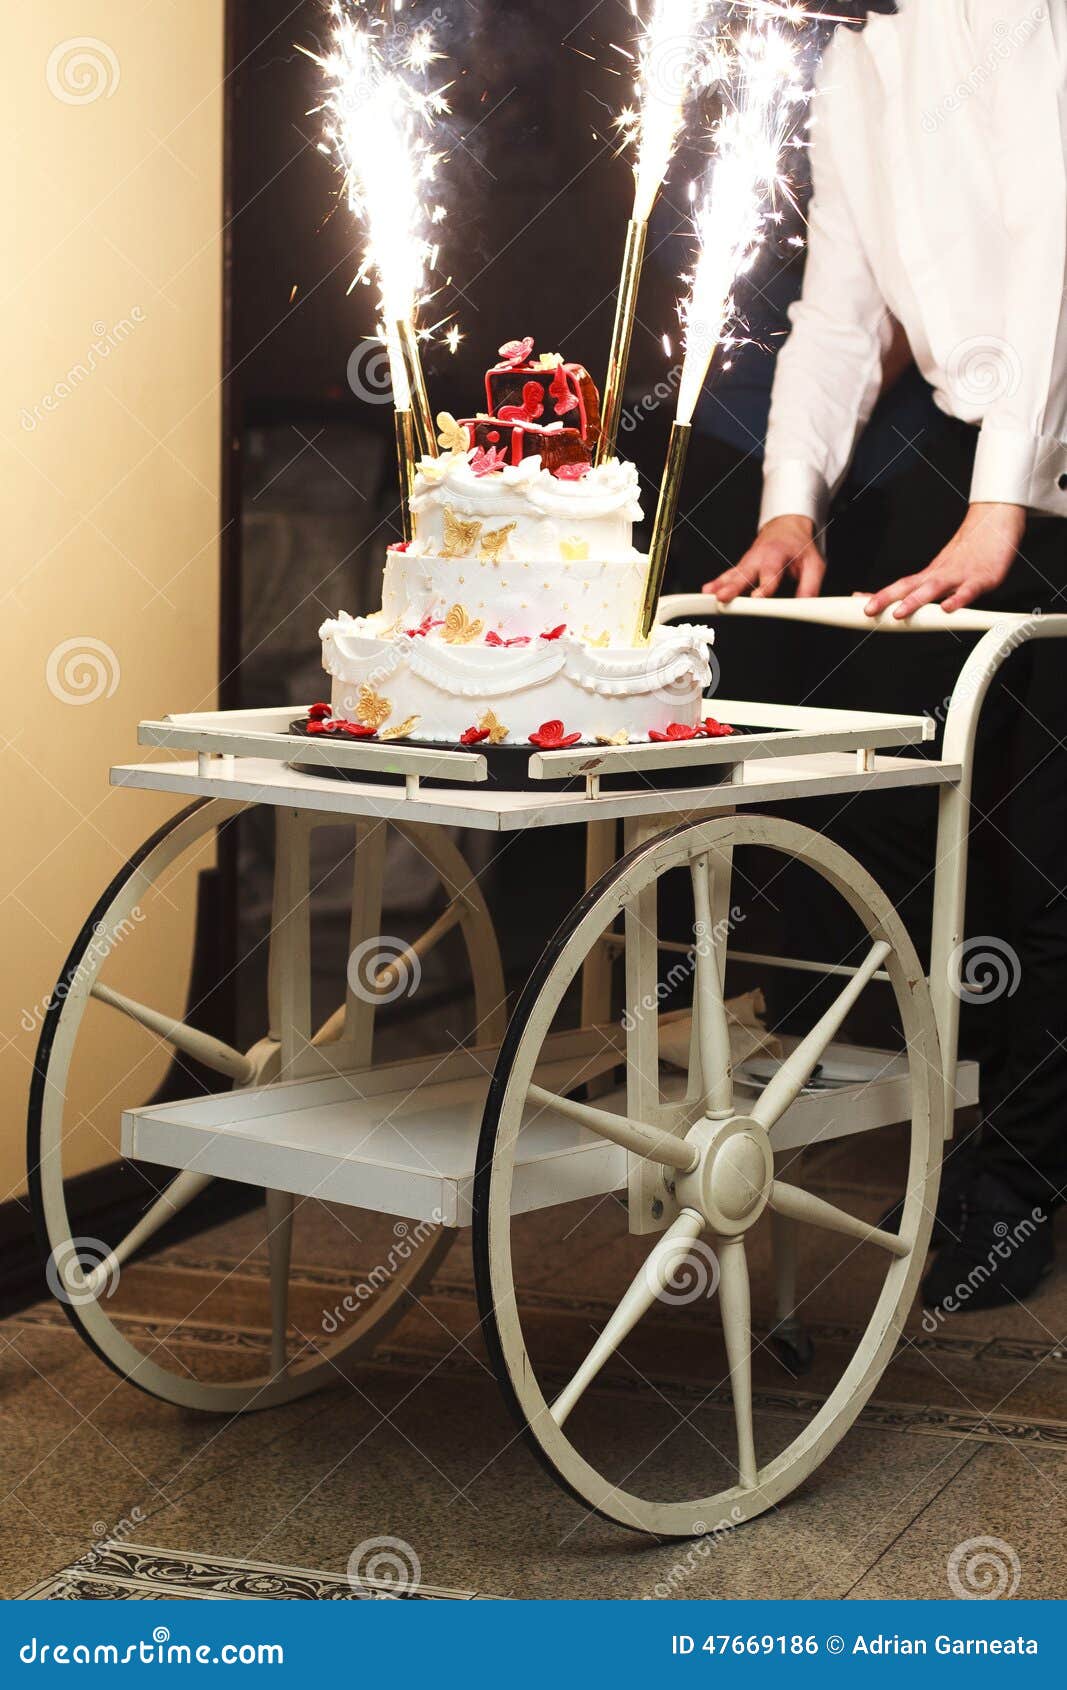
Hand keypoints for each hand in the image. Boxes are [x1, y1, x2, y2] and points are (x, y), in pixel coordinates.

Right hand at [703, 514, 825, 603]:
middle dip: (733, 586)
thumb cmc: (799, 546)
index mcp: (778, 554)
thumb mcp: (814, 563)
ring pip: (733, 574)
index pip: (771, 573)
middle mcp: (760, 557)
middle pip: (745, 574)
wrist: (786, 527)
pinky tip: (708, 590)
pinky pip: (729, 575)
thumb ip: (810, 585)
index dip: (764, 586)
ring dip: (721, 585)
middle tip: (723, 597)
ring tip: (711, 596)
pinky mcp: (742, 566)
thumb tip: (805, 605)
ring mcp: (749, 561)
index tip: (757, 598)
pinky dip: (717, 582)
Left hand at [863, 503, 1026, 618]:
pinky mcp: (981, 578)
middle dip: (886, 599)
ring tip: (900, 612)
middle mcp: (940, 575)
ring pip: (933, 589)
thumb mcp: (945, 570)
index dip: (879, 595)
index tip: (857, 601)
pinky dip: (957, 599)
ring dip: (915, 601)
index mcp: (931, 575)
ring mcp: (959, 576)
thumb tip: (908, 601)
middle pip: (909, 587)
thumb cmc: (970, 551)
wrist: (995, 522)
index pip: (900, 586)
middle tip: (867, 610)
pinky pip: (968, 591)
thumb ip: (928, 587)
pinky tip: (947, 608)